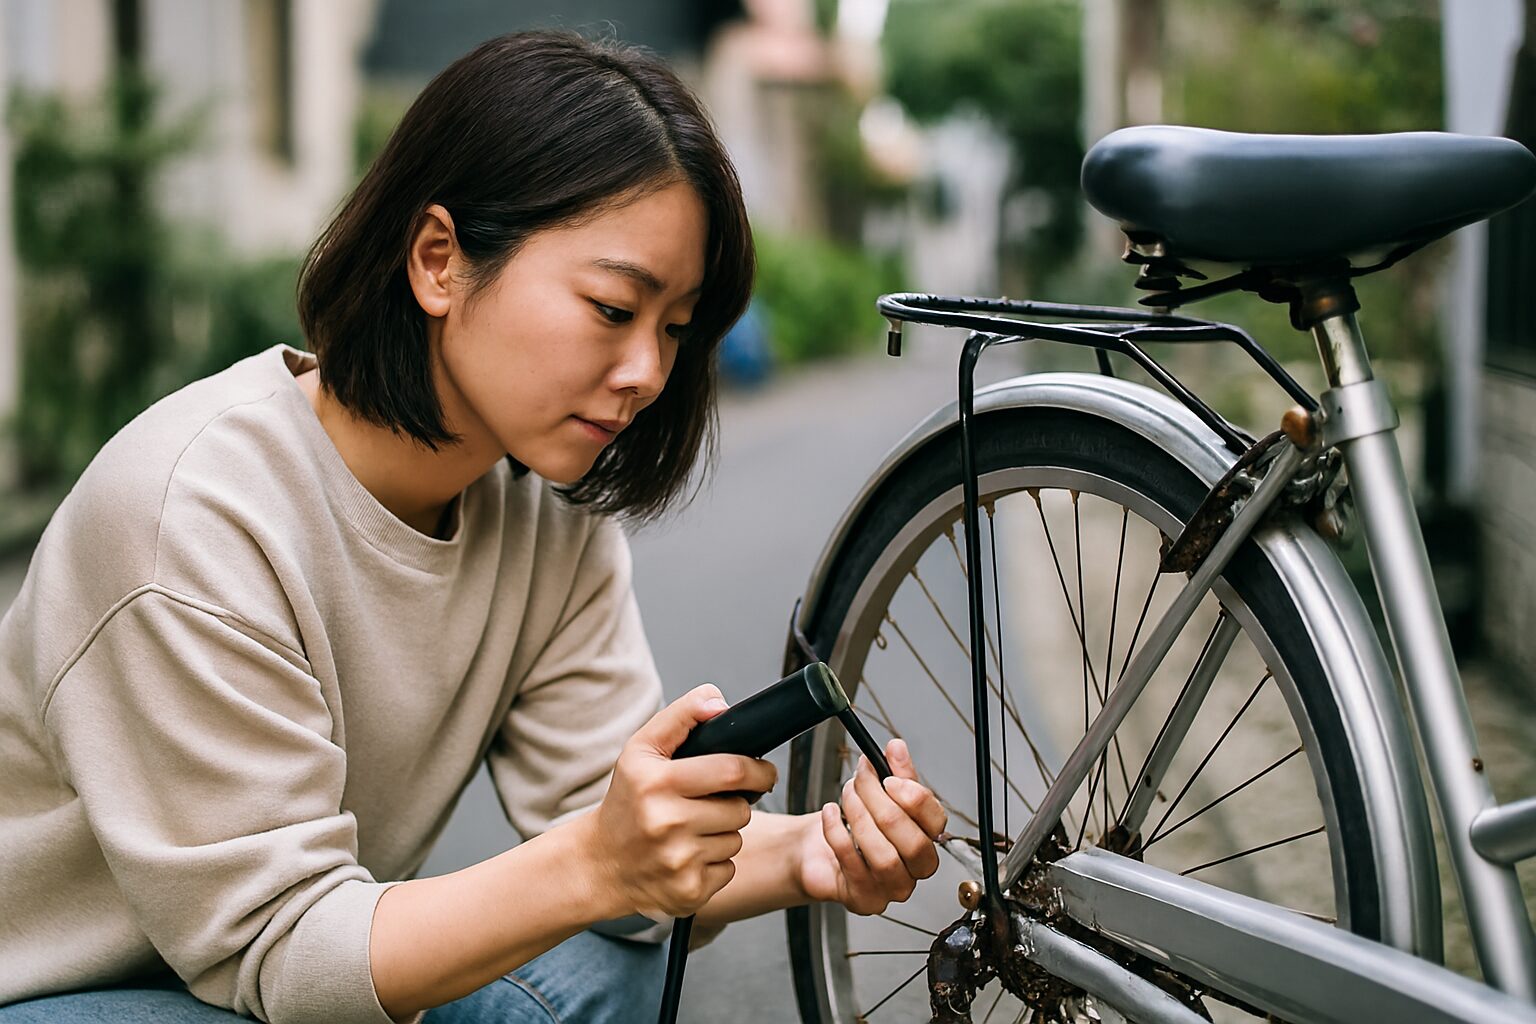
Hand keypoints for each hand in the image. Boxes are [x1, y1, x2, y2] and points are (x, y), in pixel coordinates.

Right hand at [590, 685, 778, 919]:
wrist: (600, 864)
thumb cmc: (627, 800)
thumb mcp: (641, 749)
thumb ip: (681, 716)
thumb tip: (719, 701)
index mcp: (657, 782)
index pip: (731, 770)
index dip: (758, 770)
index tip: (762, 772)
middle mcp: (666, 823)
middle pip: (739, 809)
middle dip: (735, 803)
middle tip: (713, 803)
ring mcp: (678, 862)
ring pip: (736, 840)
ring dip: (724, 833)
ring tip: (692, 830)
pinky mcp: (689, 893)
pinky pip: (728, 869)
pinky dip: (715, 861)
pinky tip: (688, 855)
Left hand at [797, 738, 945, 914]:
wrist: (818, 853)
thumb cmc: (854, 824)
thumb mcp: (879, 792)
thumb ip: (894, 771)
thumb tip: (897, 748)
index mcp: (927, 838)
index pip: (936, 821)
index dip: (913, 798)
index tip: (890, 778)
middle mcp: (915, 867)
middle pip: (912, 841)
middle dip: (881, 803)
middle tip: (862, 780)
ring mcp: (892, 887)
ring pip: (885, 857)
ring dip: (860, 817)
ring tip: (847, 796)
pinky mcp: (865, 899)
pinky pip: (852, 864)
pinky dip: (837, 832)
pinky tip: (831, 815)